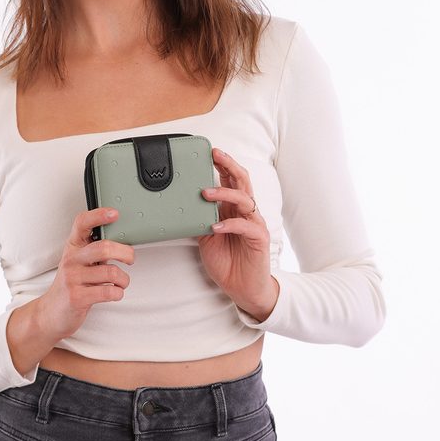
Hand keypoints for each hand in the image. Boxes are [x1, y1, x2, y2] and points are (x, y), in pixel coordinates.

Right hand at [36, 207, 135, 340]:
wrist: (51, 313)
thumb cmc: (72, 284)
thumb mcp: (79, 262)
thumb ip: (95, 250)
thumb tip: (123, 242)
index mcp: (73, 247)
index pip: (82, 223)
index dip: (99, 215)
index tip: (115, 213)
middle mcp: (71, 260)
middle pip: (103, 248)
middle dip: (125, 252)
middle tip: (130, 258)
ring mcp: (72, 278)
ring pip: (111, 272)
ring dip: (124, 279)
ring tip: (121, 282)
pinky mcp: (77, 297)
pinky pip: (108, 292)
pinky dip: (118, 293)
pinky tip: (114, 293)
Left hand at [197, 148, 278, 320]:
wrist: (242, 288)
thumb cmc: (226, 262)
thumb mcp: (206, 238)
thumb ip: (198, 221)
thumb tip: (180, 207)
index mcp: (232, 209)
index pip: (231, 180)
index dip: (223, 165)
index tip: (209, 152)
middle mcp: (245, 212)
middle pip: (242, 181)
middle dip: (228, 165)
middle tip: (215, 155)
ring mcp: (253, 224)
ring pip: (244, 198)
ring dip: (224, 193)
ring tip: (205, 193)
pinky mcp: (259, 238)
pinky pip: (246, 225)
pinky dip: (229, 224)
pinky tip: (216, 227)